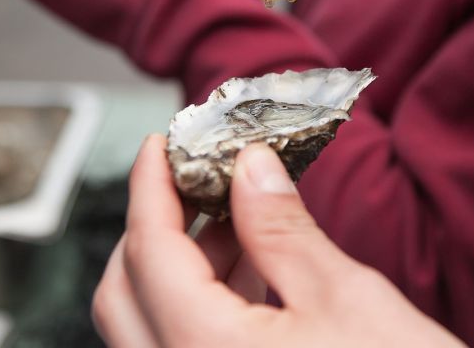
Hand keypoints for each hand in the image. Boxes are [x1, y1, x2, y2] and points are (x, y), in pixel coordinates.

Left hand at [92, 135, 466, 347]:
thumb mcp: (349, 302)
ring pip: (146, 326)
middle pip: (125, 293)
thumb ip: (283, 230)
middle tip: (196, 182)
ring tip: (234, 224)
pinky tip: (248, 278)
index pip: (148, 250)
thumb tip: (249, 167)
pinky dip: (195, 309)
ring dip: (177, 268)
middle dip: (153, 227)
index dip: (149, 186)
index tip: (160, 146)